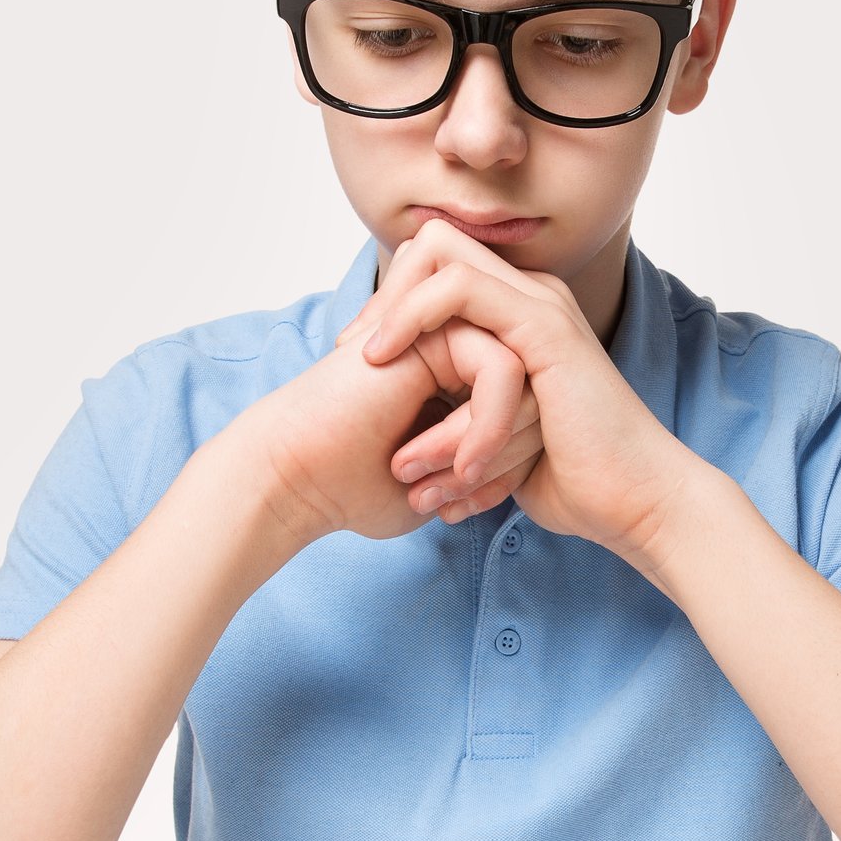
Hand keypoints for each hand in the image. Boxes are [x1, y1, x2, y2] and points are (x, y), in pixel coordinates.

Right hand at [240, 304, 539, 548]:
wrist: (295, 478)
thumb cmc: (354, 489)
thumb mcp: (440, 483)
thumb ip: (487, 463)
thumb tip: (545, 467)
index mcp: (451, 376)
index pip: (528, 409)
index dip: (509, 466)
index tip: (464, 510)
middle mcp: (450, 345)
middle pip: (538, 388)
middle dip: (511, 455)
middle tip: (459, 499)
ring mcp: (441, 332)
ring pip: (526, 376)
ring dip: (498, 443)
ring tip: (453, 483)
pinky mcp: (432, 331)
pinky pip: (501, 370)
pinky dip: (489, 426)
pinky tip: (456, 462)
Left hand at [334, 217, 701, 562]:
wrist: (627, 502)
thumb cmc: (564, 478)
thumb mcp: (490, 435)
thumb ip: (457, 408)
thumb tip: (405, 426)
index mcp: (518, 316)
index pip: (436, 269)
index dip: (391, 302)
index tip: (358, 362)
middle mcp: (531, 296)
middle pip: (432, 246)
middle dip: (383, 297)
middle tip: (352, 356)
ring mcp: (541, 304)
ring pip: (439, 261)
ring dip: (394, 319)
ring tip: (363, 372)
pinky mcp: (544, 324)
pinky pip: (459, 291)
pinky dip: (413, 319)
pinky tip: (384, 364)